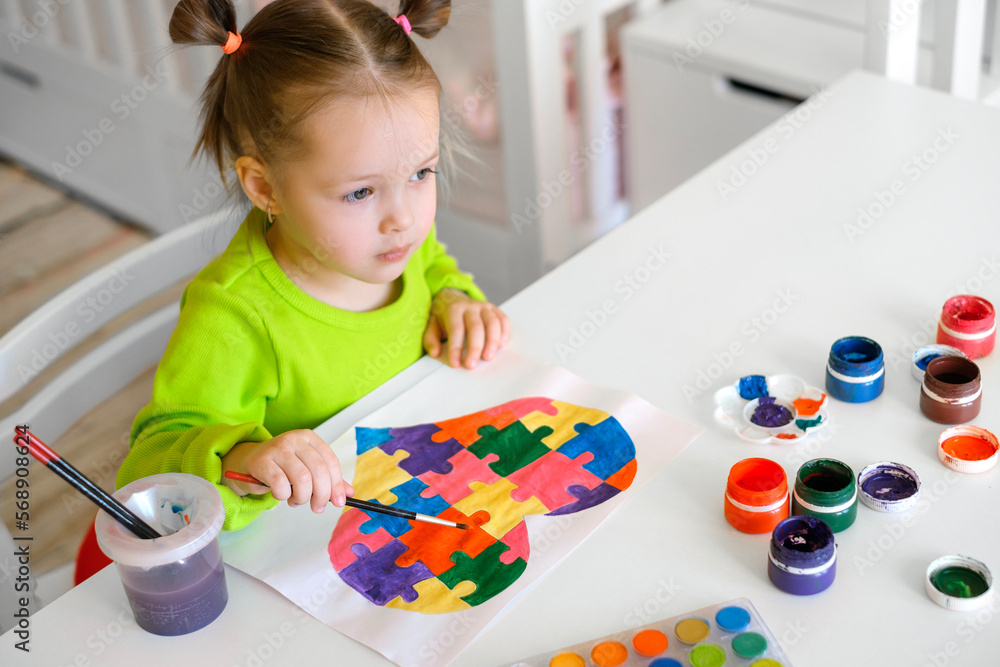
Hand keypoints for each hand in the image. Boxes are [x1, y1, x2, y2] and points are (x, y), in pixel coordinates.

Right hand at [221, 430, 353, 512]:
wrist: (249, 461)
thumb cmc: (282, 466)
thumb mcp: (306, 467)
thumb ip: (328, 479)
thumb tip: (349, 493)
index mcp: (309, 438)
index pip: (330, 461)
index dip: (337, 484)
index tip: (339, 502)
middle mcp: (294, 440)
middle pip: (319, 470)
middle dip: (322, 495)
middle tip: (318, 508)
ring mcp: (278, 449)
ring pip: (301, 479)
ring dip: (302, 497)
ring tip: (297, 501)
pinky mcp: (262, 461)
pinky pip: (281, 485)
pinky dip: (284, 496)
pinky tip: (282, 495)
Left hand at [423, 289, 510, 368]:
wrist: (452, 297)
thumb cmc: (443, 316)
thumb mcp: (431, 325)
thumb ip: (431, 339)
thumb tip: (435, 352)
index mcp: (453, 309)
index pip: (456, 329)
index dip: (456, 348)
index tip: (455, 364)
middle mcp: (470, 306)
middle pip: (476, 327)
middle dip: (475, 348)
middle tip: (472, 365)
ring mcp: (484, 307)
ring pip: (492, 323)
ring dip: (492, 341)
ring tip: (488, 357)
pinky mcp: (494, 309)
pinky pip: (503, 319)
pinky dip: (505, 333)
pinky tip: (500, 346)